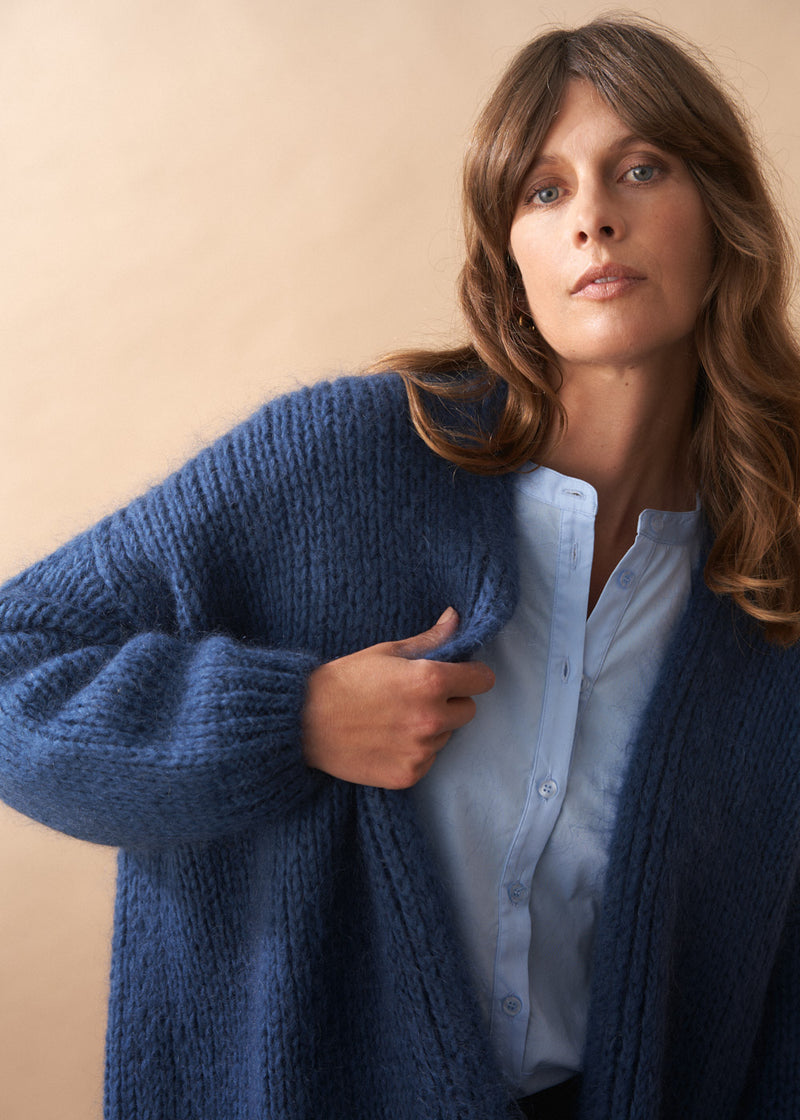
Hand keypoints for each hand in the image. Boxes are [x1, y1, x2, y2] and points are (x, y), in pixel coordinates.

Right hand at [301, 608, 494, 788]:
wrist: (303, 722)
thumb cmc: (344, 680)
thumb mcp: (387, 652)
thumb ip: (430, 640)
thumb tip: (456, 618)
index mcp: (430, 682)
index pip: (483, 680)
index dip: (471, 675)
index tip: (458, 675)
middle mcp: (431, 719)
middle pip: (468, 710)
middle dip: (451, 702)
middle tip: (416, 697)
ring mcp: (421, 751)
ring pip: (446, 736)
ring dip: (431, 727)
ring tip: (394, 718)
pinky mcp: (409, 775)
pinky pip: (427, 759)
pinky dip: (414, 751)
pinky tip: (386, 739)